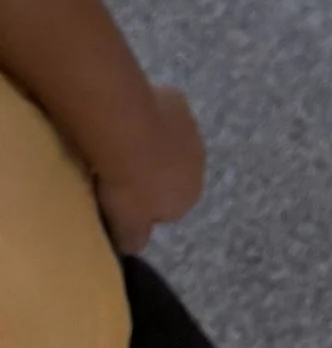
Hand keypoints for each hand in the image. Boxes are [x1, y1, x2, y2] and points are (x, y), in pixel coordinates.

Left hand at [91, 81, 204, 251]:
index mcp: (190, 197)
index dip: (142, 208)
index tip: (120, 203)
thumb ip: (133, 240)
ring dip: (150, 147)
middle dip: (150, 176)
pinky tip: (125, 124)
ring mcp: (192, 129)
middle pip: (172, 175)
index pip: (169, 210)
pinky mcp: (179, 102)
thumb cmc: (129, 186)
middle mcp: (200, 163)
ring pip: (169, 144)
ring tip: (117, 151)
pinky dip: (147, 120)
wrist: (129, 131)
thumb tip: (134, 245)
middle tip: (117, 178)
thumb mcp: (125, 227)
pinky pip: (162, 116)